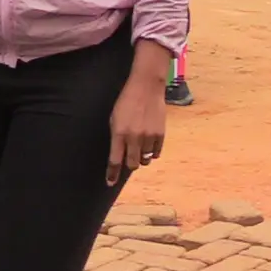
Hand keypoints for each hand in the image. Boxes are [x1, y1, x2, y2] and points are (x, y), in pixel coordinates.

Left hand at [107, 41, 172, 185]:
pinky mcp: (160, 134)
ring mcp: (148, 137)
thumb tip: (118, 154)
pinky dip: (152, 152)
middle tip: (129, 158)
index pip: (115, 160)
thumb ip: (116, 137)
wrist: (146, 88)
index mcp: (119, 133)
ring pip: (145, 160)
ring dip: (141, 157)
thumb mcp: (114, 118)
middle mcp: (133, 137)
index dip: (112, 174)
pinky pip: (156, 153)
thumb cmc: (126, 102)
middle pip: (132, 164)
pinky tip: (149, 143)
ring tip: (140, 147)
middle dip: (129, 164)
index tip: (110, 183)